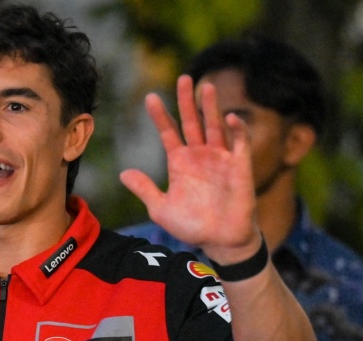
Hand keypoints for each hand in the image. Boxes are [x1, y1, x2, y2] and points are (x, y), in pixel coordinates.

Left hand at [120, 75, 260, 263]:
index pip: (169, 132)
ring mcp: (221, 158)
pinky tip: (230, 117)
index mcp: (181, 162)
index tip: (150, 98)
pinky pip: (239, 143)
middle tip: (183, 77)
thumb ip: (145, 189)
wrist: (221, 241)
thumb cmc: (193, 227)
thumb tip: (122, 174)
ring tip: (206, 86)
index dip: (160, 116)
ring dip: (211, 106)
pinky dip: (236, 130)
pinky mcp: (240, 166)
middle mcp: (200, 155)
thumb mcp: (161, 209)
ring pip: (215, 126)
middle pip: (192, 121)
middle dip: (187, 100)